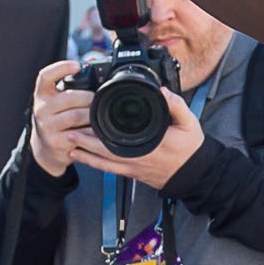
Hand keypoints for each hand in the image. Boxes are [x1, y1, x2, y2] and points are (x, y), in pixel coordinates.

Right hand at [28, 60, 87, 175]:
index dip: (61, 68)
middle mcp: (41, 108)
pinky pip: (79, 134)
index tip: (77, 65)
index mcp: (42, 94)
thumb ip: (71, 85)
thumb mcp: (58, 100)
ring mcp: (47, 126)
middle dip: (89, 98)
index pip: (46, 76)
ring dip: (92, 115)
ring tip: (99, 115)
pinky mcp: (55, 141)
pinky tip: (95, 130)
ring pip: (76, 116)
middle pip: (70, 97)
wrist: (45, 146)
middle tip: (98, 100)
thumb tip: (92, 61)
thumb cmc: (57, 117)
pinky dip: (91, 132)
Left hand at [72, 87, 206, 191]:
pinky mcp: (132, 173)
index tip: (89, 118)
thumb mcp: (189, 123)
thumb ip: (176, 105)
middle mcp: (138, 158)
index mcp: (151, 144)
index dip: (102, 130)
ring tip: (69, 141)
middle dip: (85, 140)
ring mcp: (133, 167)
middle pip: (105, 150)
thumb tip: (162, 90)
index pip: (121, 137)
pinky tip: (81, 157)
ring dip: (85, 152)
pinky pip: (108, 169)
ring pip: (103, 161)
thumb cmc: (191, 148)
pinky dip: (93, 163)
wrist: (195, 173)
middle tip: (69, 129)